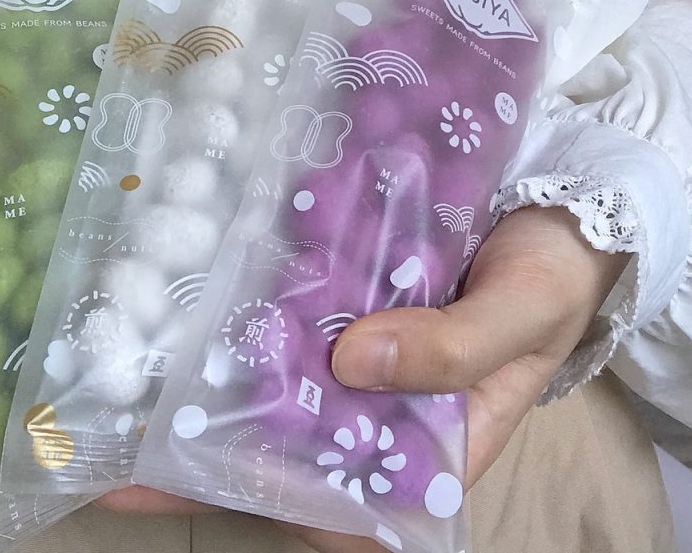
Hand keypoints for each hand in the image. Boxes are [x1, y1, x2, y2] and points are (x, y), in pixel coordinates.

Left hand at [100, 206, 627, 552]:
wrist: (573, 202)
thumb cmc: (561, 274)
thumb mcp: (523, 317)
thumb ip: (455, 349)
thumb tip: (353, 366)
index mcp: (429, 437)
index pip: (336, 488)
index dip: (256, 489)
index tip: (177, 470)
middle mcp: (383, 393)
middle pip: (288, 426)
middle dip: (206, 431)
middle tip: (117, 417)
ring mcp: (365, 335)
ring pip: (285, 361)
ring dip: (219, 362)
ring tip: (130, 353)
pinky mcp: (356, 283)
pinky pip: (301, 295)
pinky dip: (257, 293)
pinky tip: (197, 277)